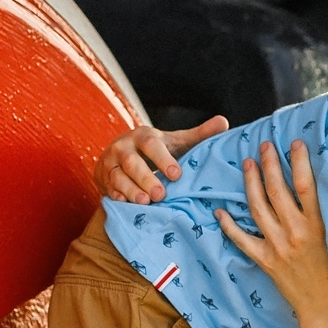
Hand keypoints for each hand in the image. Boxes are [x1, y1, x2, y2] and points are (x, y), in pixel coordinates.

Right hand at [95, 116, 227, 203]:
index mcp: (143, 136)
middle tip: (161, 194)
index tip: (177, 174)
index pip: (151, 144)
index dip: (163, 158)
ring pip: (117, 176)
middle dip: (146, 178)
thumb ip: (198, 135)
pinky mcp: (102, 179)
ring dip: (131, 189)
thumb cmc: (155, 150)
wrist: (120, 155)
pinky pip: (107, 188)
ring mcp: (110, 163)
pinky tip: (127, 205)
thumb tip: (224, 122)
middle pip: (132, 162)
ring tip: (145, 202)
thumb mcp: (175, 141)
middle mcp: (123, 147)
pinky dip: (116, 196)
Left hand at [218, 140, 327, 325]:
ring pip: (258, 208)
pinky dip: (229, 225)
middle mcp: (295, 233)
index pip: (306, 184)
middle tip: (265, 146)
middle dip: (269, 164)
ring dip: (251, 183)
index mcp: (319, 226)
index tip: (294, 143)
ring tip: (247, 164)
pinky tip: (220, 211)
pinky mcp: (266, 261)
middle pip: (277, 190)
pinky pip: (242, 240)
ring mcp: (278, 246)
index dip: (298, 160)